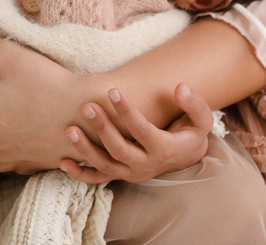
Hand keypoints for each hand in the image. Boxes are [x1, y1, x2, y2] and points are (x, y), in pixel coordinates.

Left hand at [60, 82, 212, 183]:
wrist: (185, 156)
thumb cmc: (190, 133)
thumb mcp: (201, 120)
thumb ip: (194, 104)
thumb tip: (181, 87)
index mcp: (164, 149)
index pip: (142, 130)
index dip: (126, 111)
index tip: (112, 90)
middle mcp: (145, 165)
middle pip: (119, 149)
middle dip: (102, 128)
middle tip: (87, 106)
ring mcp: (130, 173)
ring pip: (105, 165)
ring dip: (85, 150)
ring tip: (70, 130)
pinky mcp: (120, 176)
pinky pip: (98, 179)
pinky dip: (80, 174)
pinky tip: (63, 162)